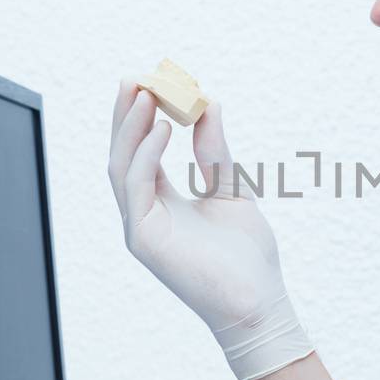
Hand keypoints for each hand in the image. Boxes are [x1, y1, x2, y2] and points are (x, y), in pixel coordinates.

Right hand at [107, 80, 312, 379]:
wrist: (258, 302)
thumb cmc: (247, 255)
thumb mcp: (231, 188)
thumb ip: (215, 151)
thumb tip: (209, 104)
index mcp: (161, 202)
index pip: (140, 151)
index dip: (139, 116)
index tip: (149, 81)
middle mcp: (144, 212)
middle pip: (122, 153)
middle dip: (126, 114)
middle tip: (136, 76)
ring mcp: (140, 227)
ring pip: (121, 166)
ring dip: (131, 127)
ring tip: (148, 93)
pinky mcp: (143, 239)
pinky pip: (135, 187)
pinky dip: (144, 154)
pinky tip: (162, 128)